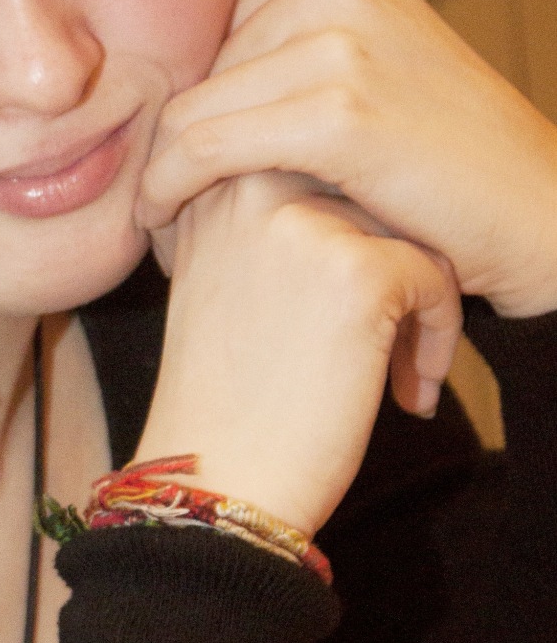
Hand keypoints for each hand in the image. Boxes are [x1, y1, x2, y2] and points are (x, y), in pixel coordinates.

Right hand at [136, 171, 461, 538]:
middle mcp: (246, 185)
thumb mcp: (212, 280)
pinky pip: (436, 275)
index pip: (309, 161)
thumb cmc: (220, 399)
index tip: (327, 302)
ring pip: (405, 227)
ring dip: (417, 297)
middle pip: (361, 185)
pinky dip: (436, 336)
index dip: (340, 229)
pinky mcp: (356, 269)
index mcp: (206, 185)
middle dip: (383, 256)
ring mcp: (302, 222)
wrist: (217, 482)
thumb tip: (341, 197)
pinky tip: (405, 392)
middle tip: (378, 333)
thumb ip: (253, 220)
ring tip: (394, 367)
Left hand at [137, 0, 556, 318]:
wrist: (535, 211)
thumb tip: (151, 69)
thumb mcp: (359, 61)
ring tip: (163, 225)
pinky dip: (165, 193)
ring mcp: (341, 40)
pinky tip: (160, 227)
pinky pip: (202, 150)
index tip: (182, 162)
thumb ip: (274, 46)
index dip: (192, 103)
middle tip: (166, 206)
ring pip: (186, 113)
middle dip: (175, 143)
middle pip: (195, 69)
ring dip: (161, 178)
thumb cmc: (435, 152)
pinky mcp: (336, 112)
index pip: (209, 31)